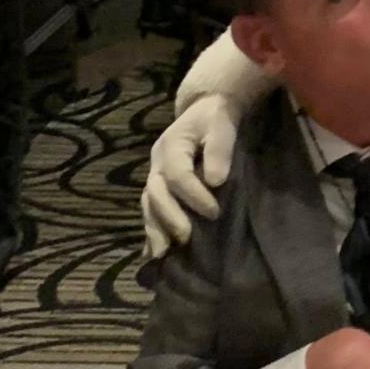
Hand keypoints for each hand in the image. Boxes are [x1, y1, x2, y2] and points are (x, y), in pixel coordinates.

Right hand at [140, 94, 241, 257]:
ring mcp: (154, 176)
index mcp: (171, 145)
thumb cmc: (214, 121)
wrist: (204, 113)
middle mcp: (156, 163)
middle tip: (186, 237)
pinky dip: (151, 231)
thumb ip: (219, 149)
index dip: (193, 195)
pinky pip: (150, 210)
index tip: (214, 212)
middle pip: (155, 193)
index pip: (177, 174)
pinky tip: (151, 253)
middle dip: (169, 217)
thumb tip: (217, 181)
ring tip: (162, 254)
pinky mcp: (159, 188)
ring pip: (148, 205)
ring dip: (154, 229)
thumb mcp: (221, 125)